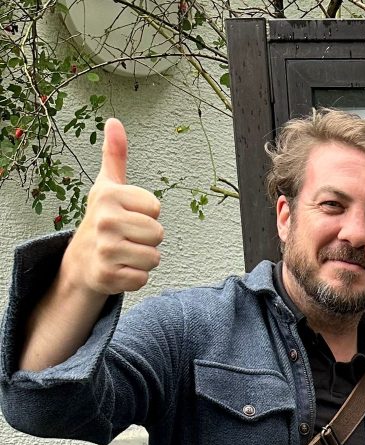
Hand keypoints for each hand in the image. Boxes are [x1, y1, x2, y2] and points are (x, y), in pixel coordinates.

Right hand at [65, 118, 163, 296]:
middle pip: (159, 234)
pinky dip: (136, 278)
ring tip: (124, 253)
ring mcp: (105, 250)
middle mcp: (105, 221)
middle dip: (148, 239)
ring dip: (143, 259)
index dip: (147, 214)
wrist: (80, 261)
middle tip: (126, 237)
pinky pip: (144, 278)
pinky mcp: (108, 276)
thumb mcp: (108, 186)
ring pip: (155, 257)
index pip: (156, 209)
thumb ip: (115, 156)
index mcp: (109, 196)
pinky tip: (120, 269)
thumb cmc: (103, 220)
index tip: (127, 215)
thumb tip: (114, 122)